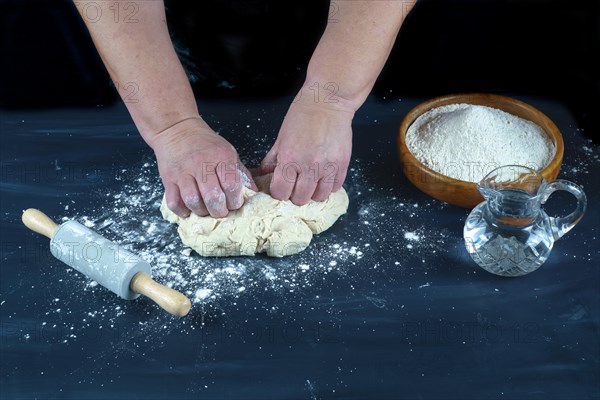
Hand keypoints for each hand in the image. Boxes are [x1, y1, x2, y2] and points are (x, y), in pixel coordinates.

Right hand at [150, 118, 255, 217]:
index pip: (231, 186)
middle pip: (213, 197)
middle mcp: (201, 164)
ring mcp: (183, 172)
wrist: (177, 129)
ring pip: (193, 201)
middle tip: (220, 211)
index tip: (234, 204)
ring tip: (206, 210)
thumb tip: (254, 192)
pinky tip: (189, 208)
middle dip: (219, 211)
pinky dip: (182, 210)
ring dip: (201, 211)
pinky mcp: (169, 178)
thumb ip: (241, 173)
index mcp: (221, 157)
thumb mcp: (228, 152)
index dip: (235, 201)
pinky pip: (174, 202)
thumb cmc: (206, 143)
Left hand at [260, 87, 353, 204]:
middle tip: (296, 184)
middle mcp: (308, 166)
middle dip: (296, 194)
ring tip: (311, 183)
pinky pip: (335, 188)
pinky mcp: (342, 164)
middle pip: (300, 199)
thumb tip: (265, 175)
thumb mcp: (281, 137)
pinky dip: (328, 186)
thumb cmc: (303, 115)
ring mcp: (327, 167)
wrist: (328, 101)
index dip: (279, 191)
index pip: (280, 192)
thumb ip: (273, 159)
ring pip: (319, 197)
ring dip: (313, 193)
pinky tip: (324, 177)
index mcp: (289, 158)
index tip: (281, 187)